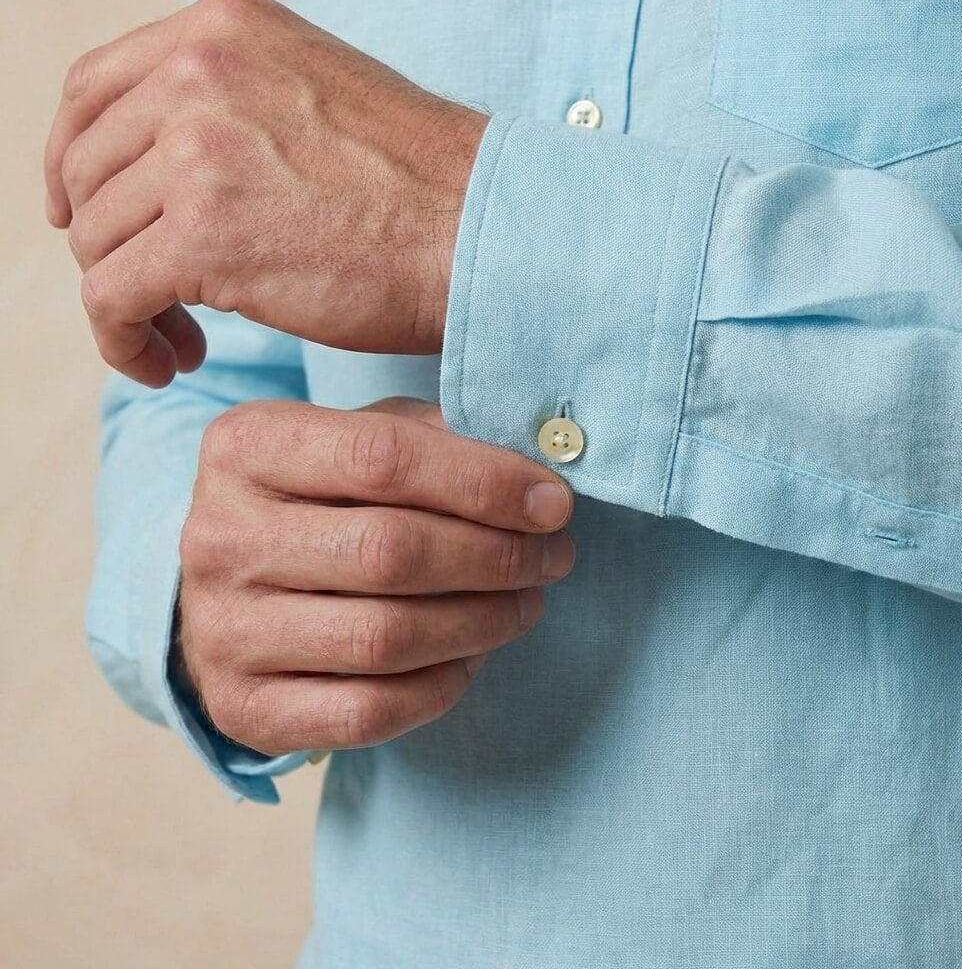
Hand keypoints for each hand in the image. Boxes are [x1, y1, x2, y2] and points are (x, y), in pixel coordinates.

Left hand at [45, 0, 487, 386]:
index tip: (86, 219)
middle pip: (89, 175)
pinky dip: (122, 342)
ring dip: (125, 302)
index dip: (71, 163)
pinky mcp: (206, 236)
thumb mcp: (316, 100)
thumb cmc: (423, 190)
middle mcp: (200, 75)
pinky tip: (168, 361)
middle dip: (107, 246)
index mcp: (224, 32)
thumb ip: (235, 110)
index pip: (92, 91)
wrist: (485, 233)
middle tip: (155, 298)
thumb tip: (168, 171)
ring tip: (180, 339)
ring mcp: (199, 152)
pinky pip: (111, 299)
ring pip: (97, 242)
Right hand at [175, 397, 574, 755]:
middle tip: (554, 556)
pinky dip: (442, 686)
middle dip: (497, 556)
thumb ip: (437, 439)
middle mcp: (219, 537)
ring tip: (526, 601)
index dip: (485, 482)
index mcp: (247, 447)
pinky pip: (367, 712)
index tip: (554, 502)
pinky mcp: (241, 706)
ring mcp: (222, 629)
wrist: (234, 584)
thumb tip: (535, 479)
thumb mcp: (363, 437)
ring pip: (384, 638)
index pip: (382, 456)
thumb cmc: (321, 499)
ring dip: (483, 622)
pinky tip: (473, 655)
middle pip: (389, 551)